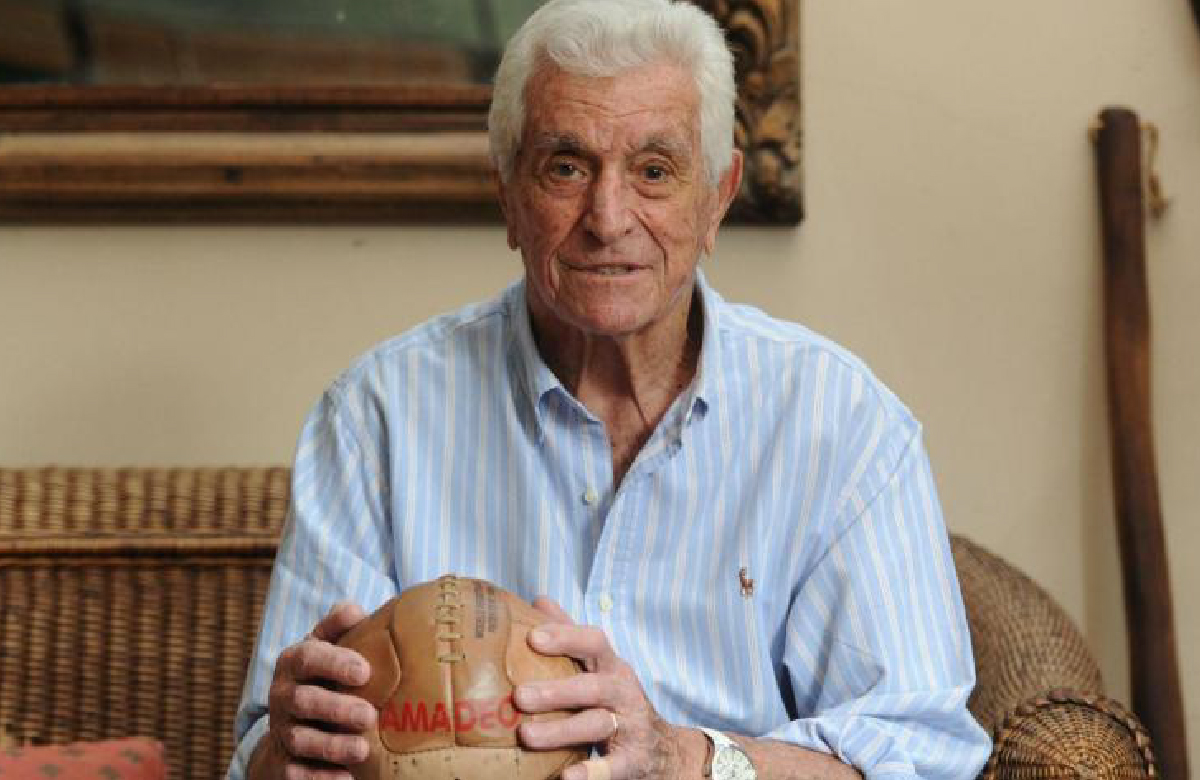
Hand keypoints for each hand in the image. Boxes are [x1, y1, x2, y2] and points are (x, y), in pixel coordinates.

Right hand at [262, 602, 376, 779]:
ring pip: (300, 740)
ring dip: (331, 746)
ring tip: (362, 749)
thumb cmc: (323, 675)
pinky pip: (296, 773)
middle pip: (304, 701)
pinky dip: (320, 778)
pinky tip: (346, 778)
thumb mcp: (327, 645)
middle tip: (369, 714)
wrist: (294, 722)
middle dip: (336, 709)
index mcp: (293, 663)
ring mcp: (282, 731)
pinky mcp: (285, 763)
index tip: (364, 671)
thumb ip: (339, 625)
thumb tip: (355, 610)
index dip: (335, 663)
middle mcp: (283, 696)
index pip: (308, 657)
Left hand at [514, 598, 698, 779]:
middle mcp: (623, 692)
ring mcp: (630, 726)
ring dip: (562, 730)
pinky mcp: (633, 760)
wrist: (664, 749)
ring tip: (527, 736)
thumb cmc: (617, 699)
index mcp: (611, 666)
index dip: (565, 637)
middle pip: (592, 686)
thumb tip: (539, 600)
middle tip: (519, 696)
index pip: (593, 642)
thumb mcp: (600, 665)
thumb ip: (571, 634)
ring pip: (597, 725)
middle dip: (556, 690)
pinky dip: (593, 773)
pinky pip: (614, 767)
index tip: (533, 637)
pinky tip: (567, 779)